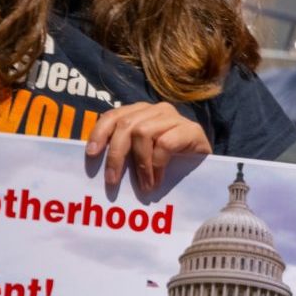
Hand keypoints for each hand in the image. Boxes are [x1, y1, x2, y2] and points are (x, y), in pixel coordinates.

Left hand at [86, 102, 210, 191]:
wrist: (205, 167)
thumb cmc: (168, 163)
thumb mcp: (141, 154)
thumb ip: (124, 150)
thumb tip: (95, 162)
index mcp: (140, 112)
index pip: (113, 115)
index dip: (99, 133)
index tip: (91, 154)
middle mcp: (156, 109)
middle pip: (126, 125)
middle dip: (115, 155)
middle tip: (112, 181)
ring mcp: (175, 117)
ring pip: (143, 133)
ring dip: (140, 164)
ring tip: (143, 185)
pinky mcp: (191, 129)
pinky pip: (164, 144)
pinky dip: (157, 165)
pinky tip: (158, 180)